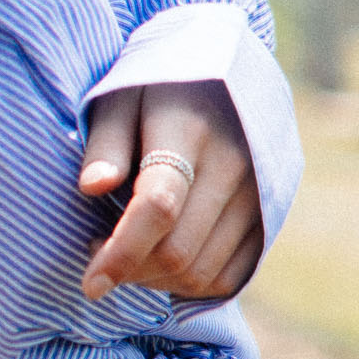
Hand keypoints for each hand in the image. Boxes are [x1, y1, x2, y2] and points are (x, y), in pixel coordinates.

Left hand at [77, 79, 263, 303]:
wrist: (228, 74)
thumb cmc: (156, 89)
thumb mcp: (119, 99)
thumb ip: (106, 144)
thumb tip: (91, 186)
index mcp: (189, 129)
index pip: (158, 205)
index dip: (121, 252)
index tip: (90, 283)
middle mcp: (233, 165)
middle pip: (178, 251)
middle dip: (130, 269)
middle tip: (99, 248)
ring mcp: (258, 194)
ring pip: (201, 272)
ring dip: (154, 280)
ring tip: (127, 252)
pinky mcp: (268, 216)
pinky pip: (227, 277)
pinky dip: (187, 284)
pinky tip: (159, 260)